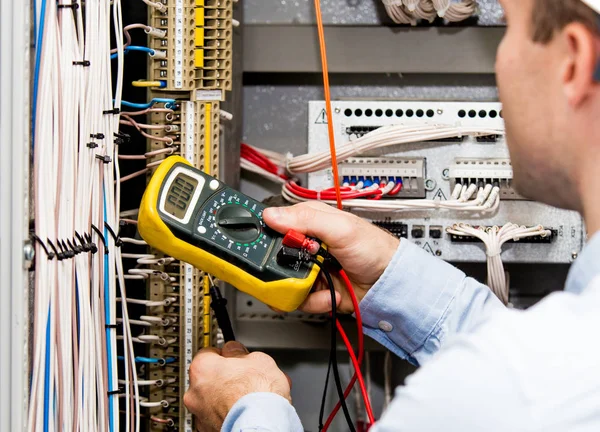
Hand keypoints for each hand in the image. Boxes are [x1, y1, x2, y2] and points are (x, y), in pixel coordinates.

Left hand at [184, 341, 291, 431]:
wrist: (262, 424)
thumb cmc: (257, 394)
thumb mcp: (257, 359)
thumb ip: (240, 353)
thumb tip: (236, 351)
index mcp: (202, 368)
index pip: (208, 353)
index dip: (225, 354)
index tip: (235, 356)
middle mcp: (195, 392)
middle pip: (209, 378)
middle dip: (225, 377)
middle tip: (245, 377)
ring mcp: (201, 414)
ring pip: (212, 399)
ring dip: (226, 396)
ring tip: (250, 397)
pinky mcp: (209, 430)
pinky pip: (218, 416)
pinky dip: (229, 413)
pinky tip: (246, 410)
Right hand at [263, 201, 398, 313]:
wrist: (391, 283)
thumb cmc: (375, 249)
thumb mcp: (341, 228)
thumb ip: (307, 220)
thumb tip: (272, 215)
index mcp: (310, 223)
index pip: (276, 227)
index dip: (266, 237)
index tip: (261, 248)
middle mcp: (306, 246)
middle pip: (275, 259)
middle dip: (281, 271)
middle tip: (292, 274)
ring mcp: (310, 269)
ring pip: (284, 283)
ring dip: (300, 290)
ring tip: (319, 287)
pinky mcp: (315, 290)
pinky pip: (299, 300)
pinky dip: (313, 302)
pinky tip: (329, 295)